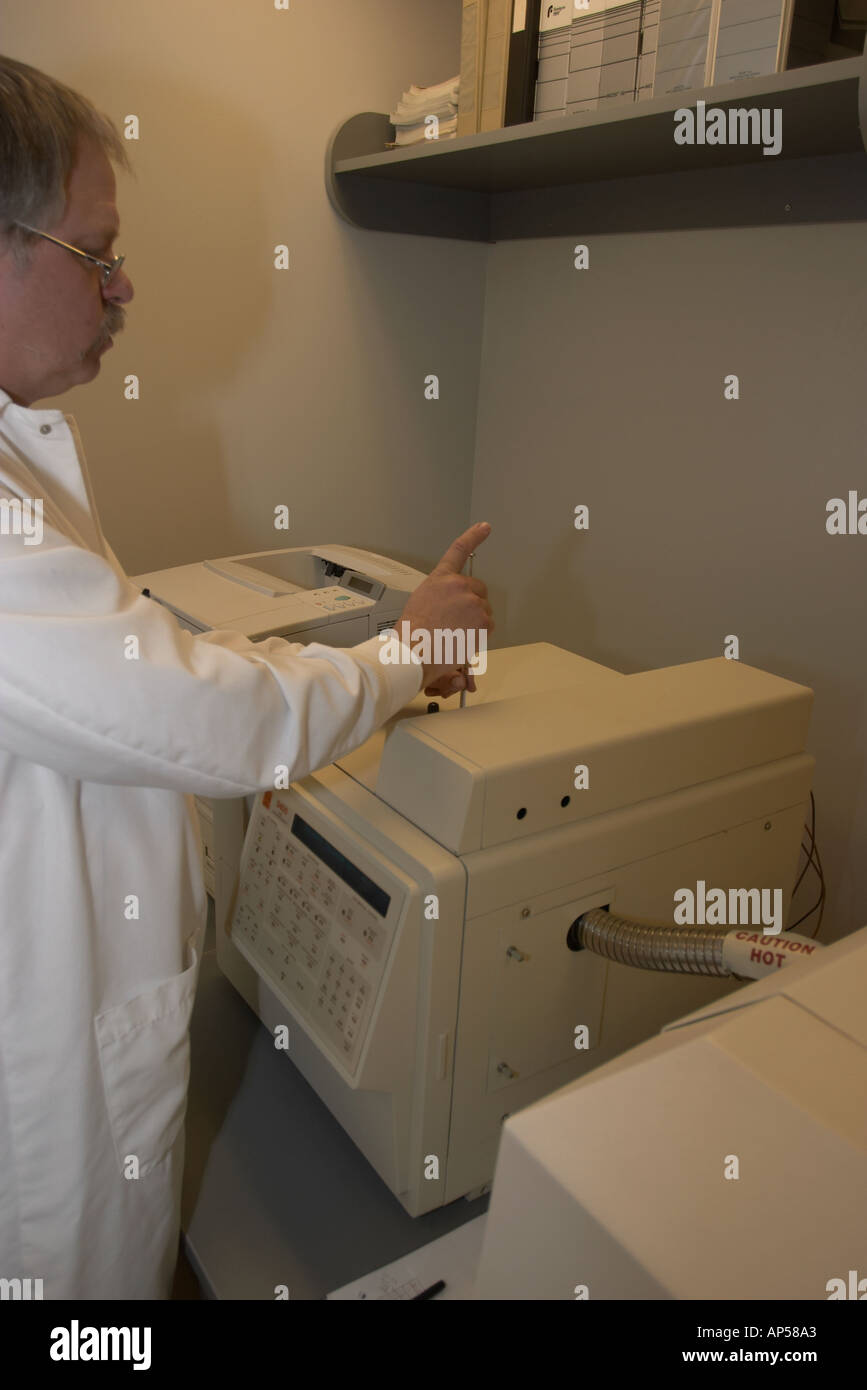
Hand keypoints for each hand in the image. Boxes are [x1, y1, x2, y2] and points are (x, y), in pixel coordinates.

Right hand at [397, 522, 492, 696]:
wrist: (415, 651)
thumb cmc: (413, 632)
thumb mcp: (421, 600)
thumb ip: (441, 594)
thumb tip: (453, 603)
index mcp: (441, 579)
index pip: (459, 551)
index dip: (474, 537)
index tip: (484, 527)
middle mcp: (459, 586)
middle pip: (478, 591)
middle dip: (472, 604)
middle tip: (456, 622)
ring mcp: (473, 602)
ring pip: (484, 610)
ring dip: (475, 622)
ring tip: (454, 633)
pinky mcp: (483, 619)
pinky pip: (488, 626)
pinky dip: (479, 635)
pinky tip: (462, 638)